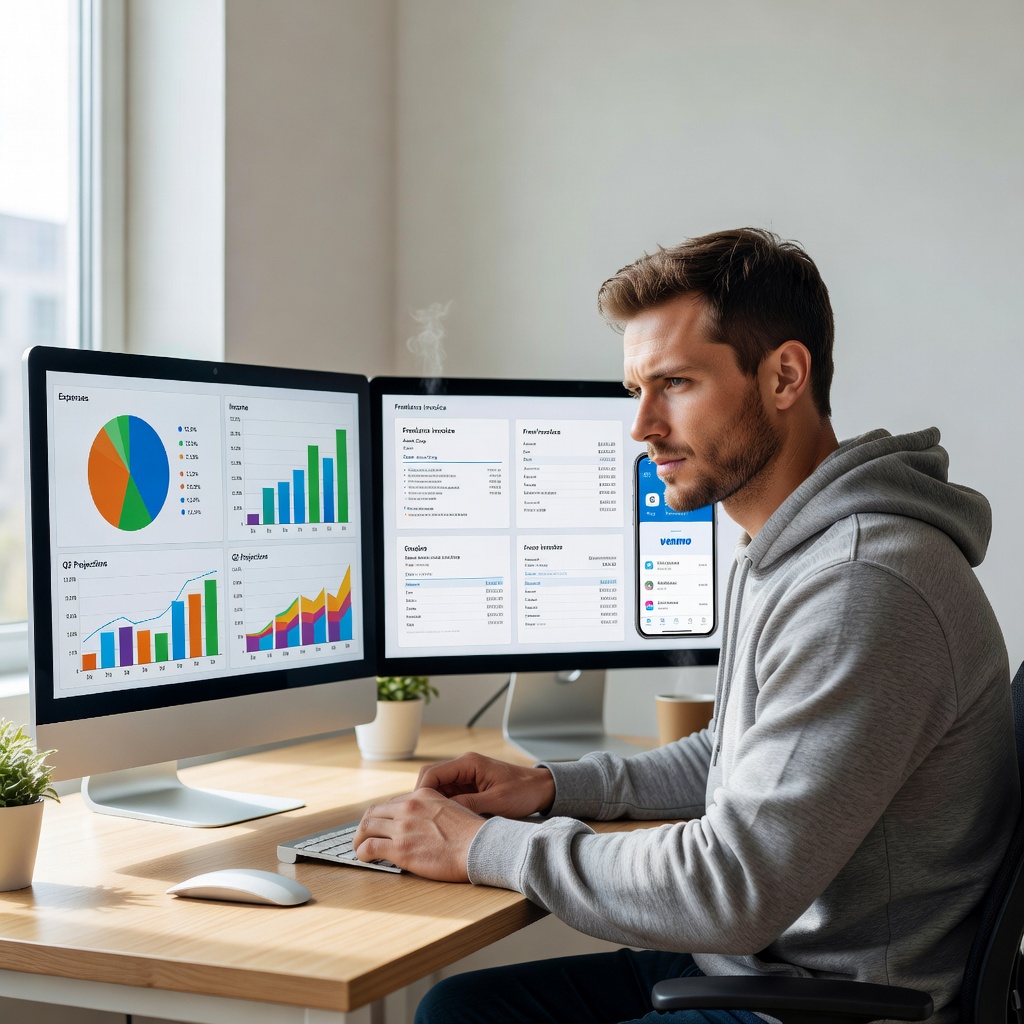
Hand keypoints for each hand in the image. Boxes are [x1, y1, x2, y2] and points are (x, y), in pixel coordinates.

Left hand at [352, 788, 483, 881]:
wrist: (479, 846)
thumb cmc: (473, 833)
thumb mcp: (454, 808)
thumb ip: (435, 811)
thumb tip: (427, 823)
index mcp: (424, 795)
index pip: (394, 802)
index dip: (385, 815)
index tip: (383, 825)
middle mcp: (410, 807)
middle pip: (375, 811)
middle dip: (367, 824)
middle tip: (364, 835)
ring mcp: (403, 827)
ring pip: (367, 826)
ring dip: (359, 838)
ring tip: (359, 847)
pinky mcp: (399, 848)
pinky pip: (369, 847)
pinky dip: (362, 852)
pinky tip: (364, 858)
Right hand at [416, 751, 555, 818]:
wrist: (541, 789)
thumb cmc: (523, 791)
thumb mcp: (497, 801)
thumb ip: (470, 805)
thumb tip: (443, 813)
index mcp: (469, 763)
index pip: (432, 773)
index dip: (421, 792)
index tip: (417, 812)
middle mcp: (464, 767)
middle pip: (431, 779)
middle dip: (422, 799)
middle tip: (419, 821)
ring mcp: (466, 777)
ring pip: (438, 789)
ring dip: (432, 805)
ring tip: (427, 825)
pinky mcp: (469, 788)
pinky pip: (449, 796)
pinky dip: (443, 808)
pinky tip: (442, 823)